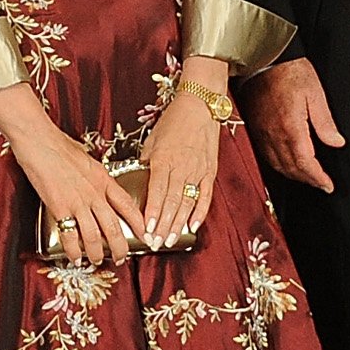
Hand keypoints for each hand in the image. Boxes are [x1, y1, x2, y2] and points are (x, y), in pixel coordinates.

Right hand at [0, 83, 148, 265]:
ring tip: (96, 261)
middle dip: (120, 247)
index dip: (139, 223)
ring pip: (95, 236)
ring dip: (97, 253)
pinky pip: (71, 236)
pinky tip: (75, 258)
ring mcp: (78, 202)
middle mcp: (95, 193)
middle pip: (114, 227)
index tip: (145, 235)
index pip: (127, 205)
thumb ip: (95, 176)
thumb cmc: (60, 145)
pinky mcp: (60, 208)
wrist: (40, 141)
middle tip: (121, 258)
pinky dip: (74, 251)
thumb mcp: (87, 159)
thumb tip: (98, 183)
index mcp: (104, 179)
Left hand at [139, 64, 226, 245]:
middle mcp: (181, 167)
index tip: (146, 229)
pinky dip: (199, 212)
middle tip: (156, 243)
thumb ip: (146, 162)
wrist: (200, 106)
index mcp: (163, 160)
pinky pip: (205, 196)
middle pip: (171, 203)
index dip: (152, 213)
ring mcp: (197, 171)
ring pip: (187, 203)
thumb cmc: (173, 121)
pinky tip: (193, 226)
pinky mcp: (210, 171)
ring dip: (178, 224)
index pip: (157, 192)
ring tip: (170, 240)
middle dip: (163, 225)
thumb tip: (139, 180)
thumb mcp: (152, 140)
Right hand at [244, 58, 342, 192]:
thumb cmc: (290, 72)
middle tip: (322, 184)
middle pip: (291, 168)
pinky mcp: (254, 129)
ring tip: (308, 177)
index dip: (317, 178)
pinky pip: (266, 156)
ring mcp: (261, 134)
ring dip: (294, 175)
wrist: (263, 60)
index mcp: (291, 128)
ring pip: (277, 165)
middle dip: (308, 180)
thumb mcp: (315, 93)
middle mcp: (273, 135)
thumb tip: (336, 143)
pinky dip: (279, 165)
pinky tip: (288, 164)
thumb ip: (325, 122)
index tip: (328, 185)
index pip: (305, 163)